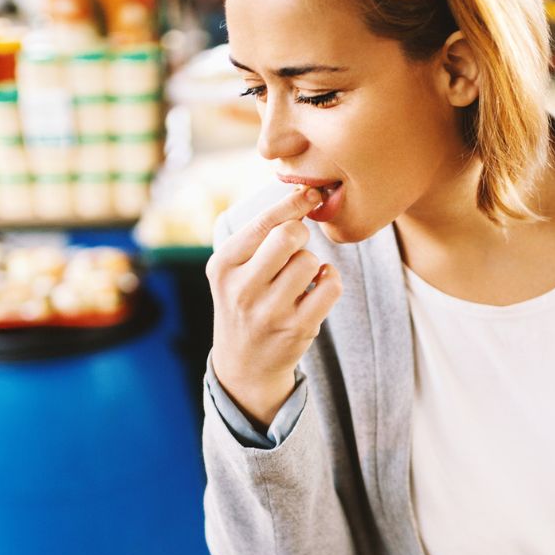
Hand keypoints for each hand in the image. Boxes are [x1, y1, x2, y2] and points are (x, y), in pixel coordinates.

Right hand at [207, 186, 342, 427]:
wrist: (245, 362)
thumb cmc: (246, 300)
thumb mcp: (236, 268)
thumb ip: (261, 233)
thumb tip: (304, 191)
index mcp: (223, 264)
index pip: (263, 221)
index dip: (294, 201)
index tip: (311, 193)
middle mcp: (242, 288)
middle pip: (290, 235)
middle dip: (301, 234)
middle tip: (296, 247)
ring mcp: (270, 311)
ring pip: (310, 260)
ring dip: (313, 262)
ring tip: (301, 276)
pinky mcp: (297, 328)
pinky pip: (330, 286)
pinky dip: (330, 280)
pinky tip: (318, 287)